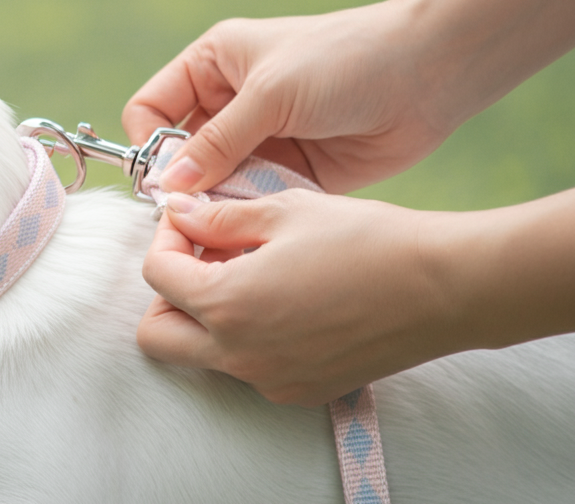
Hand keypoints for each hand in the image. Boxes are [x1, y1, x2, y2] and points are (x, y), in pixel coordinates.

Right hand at [123, 0, 574, 195]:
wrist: (429, 75)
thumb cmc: (344, 62)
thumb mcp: (270, 94)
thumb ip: (217, 142)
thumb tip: (168, 186)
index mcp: (212, 65)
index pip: (151, 108)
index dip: (149, 143)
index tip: (165, 178)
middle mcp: (229, 103)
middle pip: (179, 153)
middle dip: (185, 183)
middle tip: (195, 213)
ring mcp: (261, 139)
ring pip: (216, 183)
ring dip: (220, 203)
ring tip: (235, 217)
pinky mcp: (291, 172)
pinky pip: (254, 200)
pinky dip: (253, 213)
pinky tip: (265, 220)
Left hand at [136, 189, 464, 405]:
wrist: (445, 287)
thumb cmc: (368, 240)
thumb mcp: (284, 211)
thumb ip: (218, 217)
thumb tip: (178, 213)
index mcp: (226, 304)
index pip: (156, 275)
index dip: (167, 237)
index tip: (193, 218)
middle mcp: (239, 353)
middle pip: (158, 335)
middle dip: (167, 293)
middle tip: (202, 256)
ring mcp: (269, 378)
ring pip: (200, 355)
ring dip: (205, 316)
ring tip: (247, 271)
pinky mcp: (300, 389)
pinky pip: (247, 367)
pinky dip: (246, 336)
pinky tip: (283, 297)